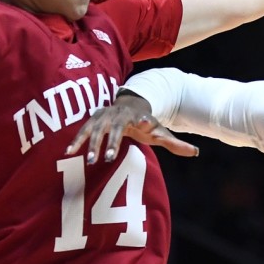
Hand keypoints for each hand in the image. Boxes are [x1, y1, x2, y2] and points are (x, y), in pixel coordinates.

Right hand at [67, 92, 198, 163]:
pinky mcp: (93, 121)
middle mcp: (120, 116)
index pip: (143, 119)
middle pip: (117, 129)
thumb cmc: (145, 123)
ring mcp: (105, 117)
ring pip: (97, 130)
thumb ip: (175, 143)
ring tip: (91, 160)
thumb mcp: (159, 132)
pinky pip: (82, 131)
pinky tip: (68, 153)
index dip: (144, 121)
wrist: (128, 104)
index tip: (145, 123)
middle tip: (110, 158)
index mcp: (139, 117)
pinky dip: (76, 141)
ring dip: (93, 144)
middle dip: (113, 142)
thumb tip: (196, 152)